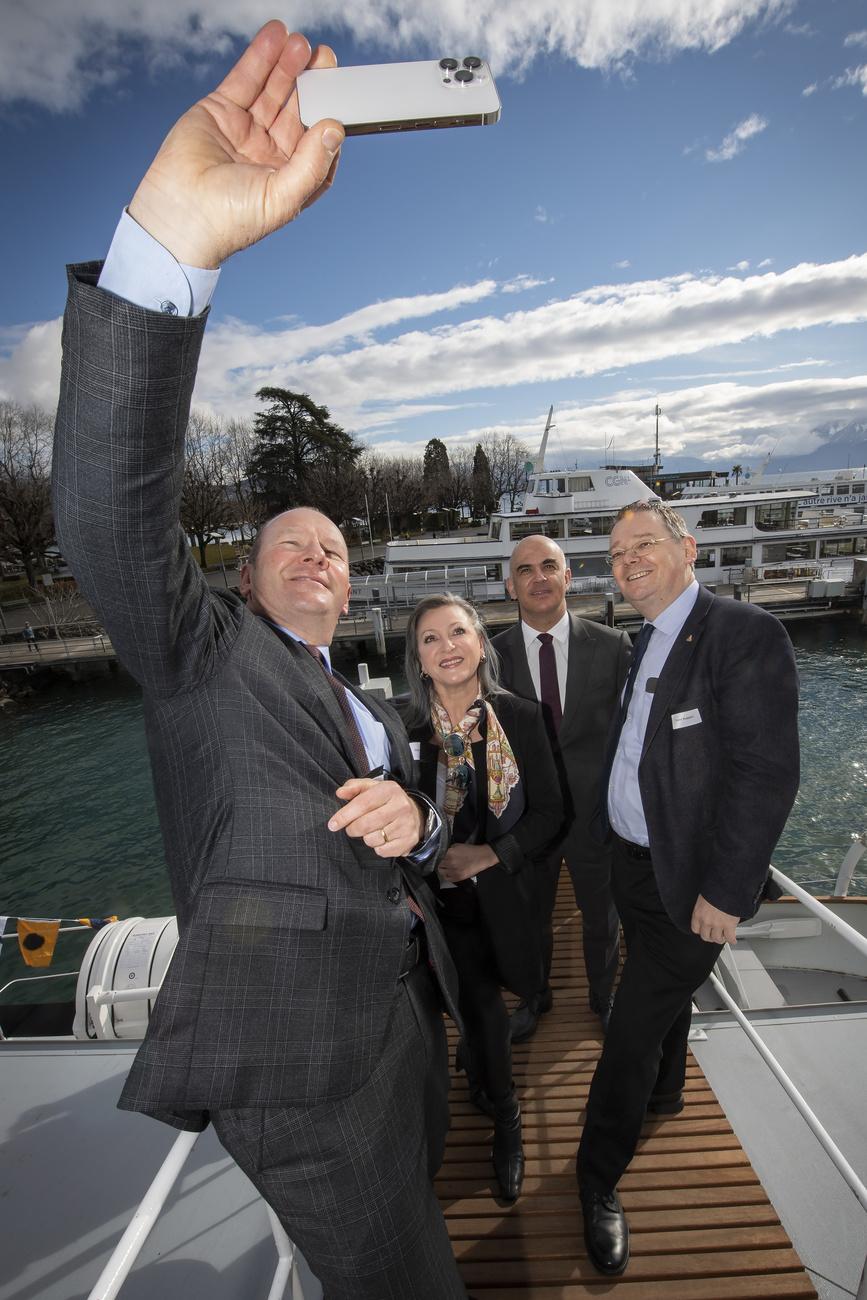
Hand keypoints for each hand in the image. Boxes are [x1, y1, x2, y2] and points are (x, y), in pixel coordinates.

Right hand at [128, 23, 343, 267]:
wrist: (180, 215)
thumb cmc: (230, 220)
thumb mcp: (283, 197)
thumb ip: (312, 164)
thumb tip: (335, 129)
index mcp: (293, 176)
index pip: (319, 138)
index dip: (330, 113)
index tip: (341, 94)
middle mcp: (272, 152)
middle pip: (298, 108)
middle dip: (312, 82)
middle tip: (325, 58)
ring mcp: (247, 130)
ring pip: (273, 90)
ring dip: (288, 65)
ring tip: (301, 44)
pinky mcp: (221, 111)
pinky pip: (245, 80)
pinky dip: (260, 58)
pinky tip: (275, 38)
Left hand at [328, 779, 424, 857]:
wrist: (415, 813)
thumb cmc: (386, 800)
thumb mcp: (371, 788)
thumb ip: (354, 787)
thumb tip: (340, 793)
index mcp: (389, 790)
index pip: (362, 803)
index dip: (345, 815)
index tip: (332, 824)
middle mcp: (401, 806)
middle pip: (366, 824)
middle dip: (353, 829)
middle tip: (352, 828)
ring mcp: (407, 824)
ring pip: (372, 839)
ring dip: (366, 838)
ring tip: (372, 830)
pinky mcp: (408, 840)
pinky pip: (382, 851)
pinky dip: (377, 847)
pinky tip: (382, 838)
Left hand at [438, 842, 497, 882]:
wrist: (482, 857)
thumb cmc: (470, 850)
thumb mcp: (457, 845)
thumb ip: (448, 849)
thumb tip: (442, 853)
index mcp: (449, 853)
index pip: (438, 857)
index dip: (439, 857)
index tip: (440, 857)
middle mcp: (450, 862)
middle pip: (439, 864)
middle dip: (441, 862)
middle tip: (445, 862)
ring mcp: (454, 871)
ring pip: (442, 872)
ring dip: (444, 869)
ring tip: (448, 867)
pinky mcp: (458, 878)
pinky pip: (447, 878)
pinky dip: (447, 875)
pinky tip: (450, 872)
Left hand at [691, 894, 739, 944]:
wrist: (726, 887)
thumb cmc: (715, 889)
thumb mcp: (703, 898)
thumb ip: (704, 907)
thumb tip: (707, 910)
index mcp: (698, 914)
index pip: (695, 929)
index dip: (701, 931)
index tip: (704, 931)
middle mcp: (706, 921)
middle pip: (705, 936)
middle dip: (710, 937)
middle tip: (714, 936)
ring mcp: (717, 924)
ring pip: (717, 939)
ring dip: (720, 939)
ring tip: (723, 937)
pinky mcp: (729, 925)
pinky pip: (730, 937)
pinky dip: (732, 940)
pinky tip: (733, 939)